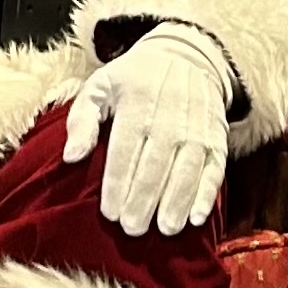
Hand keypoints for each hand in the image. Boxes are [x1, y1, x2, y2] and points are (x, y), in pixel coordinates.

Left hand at [61, 24, 233, 236]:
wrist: (186, 57)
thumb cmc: (133, 79)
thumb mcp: (100, 86)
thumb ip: (81, 120)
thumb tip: (70, 157)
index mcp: (136, 103)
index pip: (125, 151)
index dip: (118, 184)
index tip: (109, 213)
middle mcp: (168, 116)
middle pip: (155, 166)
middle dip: (144, 200)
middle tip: (132, 230)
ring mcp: (196, 128)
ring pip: (186, 171)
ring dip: (176, 202)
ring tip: (164, 229)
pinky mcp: (216, 138)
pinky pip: (214, 169)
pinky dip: (207, 194)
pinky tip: (196, 218)